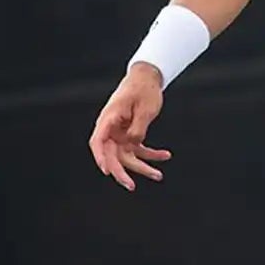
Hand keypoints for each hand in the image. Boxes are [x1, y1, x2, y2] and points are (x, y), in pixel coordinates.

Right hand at [89, 65, 171, 191]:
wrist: (148, 78)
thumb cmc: (144, 90)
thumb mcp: (145, 110)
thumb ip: (138, 129)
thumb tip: (134, 145)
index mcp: (109, 118)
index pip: (98, 141)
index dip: (100, 158)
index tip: (106, 171)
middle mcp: (111, 128)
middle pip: (111, 154)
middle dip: (121, 172)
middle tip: (131, 186)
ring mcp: (120, 133)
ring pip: (127, 156)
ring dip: (142, 167)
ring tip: (158, 176)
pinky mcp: (130, 134)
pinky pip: (139, 149)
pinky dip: (151, 154)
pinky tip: (165, 156)